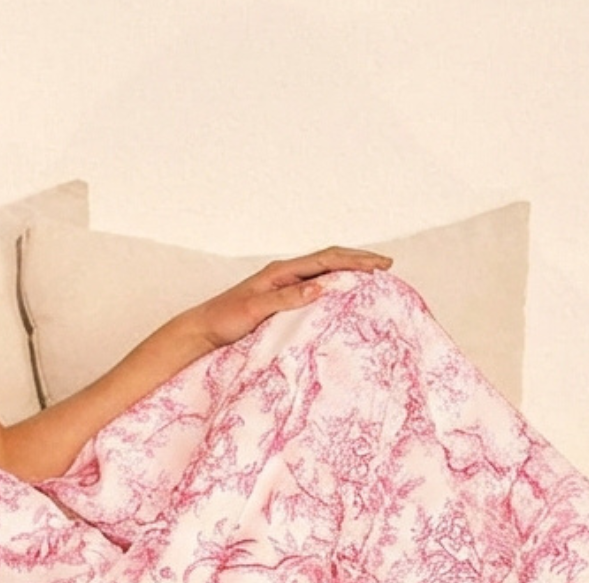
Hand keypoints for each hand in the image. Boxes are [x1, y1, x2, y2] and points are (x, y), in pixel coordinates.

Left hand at [174, 247, 393, 347]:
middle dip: (358, 260)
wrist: (202, 329)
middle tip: (387, 266)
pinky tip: (344, 293)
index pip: (326, 259)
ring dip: (348, 270)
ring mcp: (283, 285)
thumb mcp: (256, 310)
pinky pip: (315, 286)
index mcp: (280, 272)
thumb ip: (287, 298)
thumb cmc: (224, 320)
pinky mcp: (281, 298)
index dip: (355, 261)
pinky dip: (335, 284)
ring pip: (323, 271)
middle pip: (328, 259)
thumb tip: (321, 287)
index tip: (381, 265)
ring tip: (373, 276)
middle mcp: (284, 274)